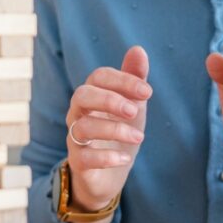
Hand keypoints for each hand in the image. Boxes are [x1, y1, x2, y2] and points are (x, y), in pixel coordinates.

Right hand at [65, 46, 150, 222]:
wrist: (108, 174)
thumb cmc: (118, 130)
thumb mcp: (132, 104)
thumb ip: (134, 79)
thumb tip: (138, 49)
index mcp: (92, 95)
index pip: (99, 77)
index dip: (122, 81)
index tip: (148, 92)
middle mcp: (78, 113)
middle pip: (81, 96)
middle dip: (109, 100)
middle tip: (135, 110)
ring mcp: (75, 138)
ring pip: (83, 127)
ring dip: (113, 130)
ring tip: (139, 136)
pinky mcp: (78, 163)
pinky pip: (84, 158)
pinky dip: (105, 157)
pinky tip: (125, 158)